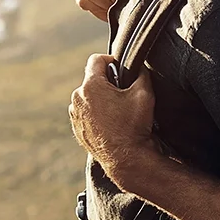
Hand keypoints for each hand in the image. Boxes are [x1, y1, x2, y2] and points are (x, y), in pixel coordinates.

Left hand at [69, 53, 156, 185]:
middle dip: (107, 82)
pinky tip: (111, 123)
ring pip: (88, 97)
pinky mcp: (77, 129)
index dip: (111, 60)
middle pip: (92, 79)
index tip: (121, 68)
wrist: (125, 159)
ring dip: (100, 99)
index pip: (96, 59)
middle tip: (124, 93)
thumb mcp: (144, 93)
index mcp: (91, 86)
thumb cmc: (133, 126)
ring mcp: (75, 115)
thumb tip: (139, 66)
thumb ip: (141, 72)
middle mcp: (77, 98)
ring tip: (118, 111)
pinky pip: (86, 113)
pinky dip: (96, 114)